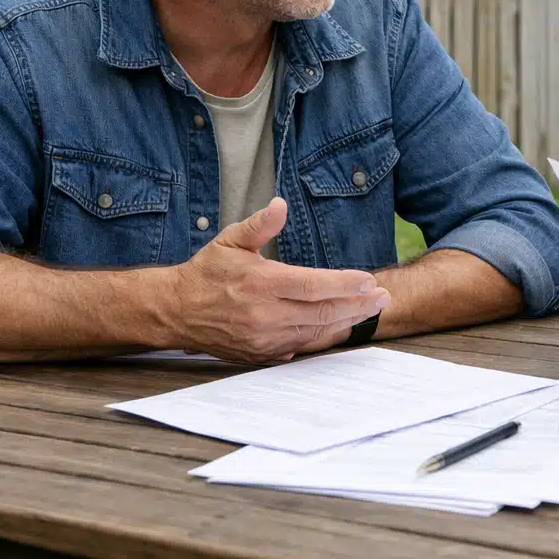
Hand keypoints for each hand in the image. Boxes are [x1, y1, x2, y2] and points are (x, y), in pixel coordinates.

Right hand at [166, 198, 389, 363]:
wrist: (176, 311)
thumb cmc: (206, 272)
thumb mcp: (230, 240)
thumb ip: (260, 225)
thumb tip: (280, 205)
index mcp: (261, 283)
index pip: (313, 285)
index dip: (345, 284)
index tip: (369, 280)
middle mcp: (265, 314)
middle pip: (322, 312)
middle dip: (358, 305)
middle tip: (382, 297)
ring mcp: (264, 338)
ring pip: (316, 332)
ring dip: (347, 321)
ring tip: (371, 310)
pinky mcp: (261, 353)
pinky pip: (302, 345)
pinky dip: (325, 336)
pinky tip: (343, 325)